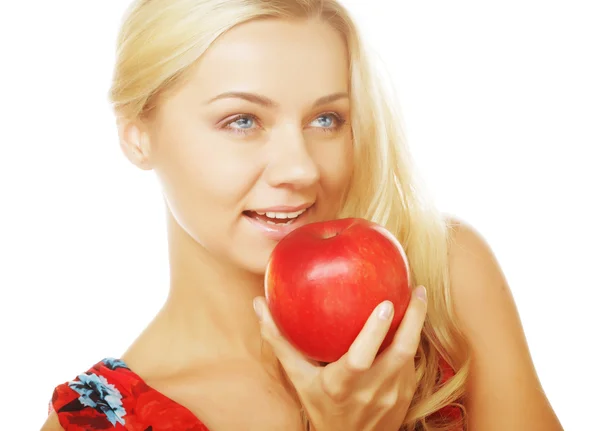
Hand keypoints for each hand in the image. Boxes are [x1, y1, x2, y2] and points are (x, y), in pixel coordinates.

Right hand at [253, 285, 427, 430]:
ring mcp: (392, 395)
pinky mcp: (405, 395)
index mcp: (341, 385)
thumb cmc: (320, 405)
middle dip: (414, 319)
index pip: (360, 358)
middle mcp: (370, 390)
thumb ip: (280, 342)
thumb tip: (259, 305)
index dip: (375, 332)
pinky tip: (411, 321)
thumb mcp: (298, 378)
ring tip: (417, 296)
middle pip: (401, 351)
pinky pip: (411, 362)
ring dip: (416, 325)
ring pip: (410, 354)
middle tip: (416, 289)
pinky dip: (411, 340)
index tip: (386, 303)